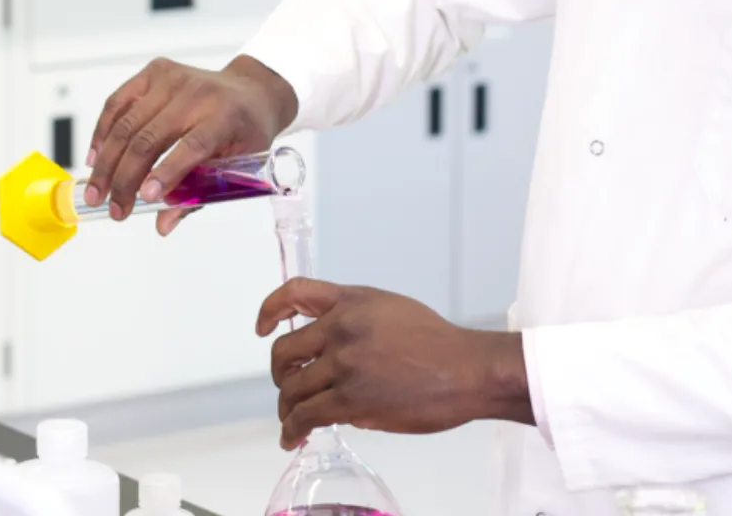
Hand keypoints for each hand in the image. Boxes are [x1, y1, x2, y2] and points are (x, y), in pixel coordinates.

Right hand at [87, 55, 296, 235]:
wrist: (249, 92)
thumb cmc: (245, 131)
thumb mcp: (236, 167)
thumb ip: (197, 196)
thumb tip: (163, 224)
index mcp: (226, 116)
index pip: (192, 145)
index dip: (166, 173)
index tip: (144, 199)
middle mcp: (197, 94)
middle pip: (149, 138)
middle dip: (125, 179)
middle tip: (114, 209)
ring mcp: (172, 79)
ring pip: (127, 124)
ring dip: (107, 163)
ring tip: (97, 192)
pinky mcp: (153, 73)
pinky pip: (117, 103)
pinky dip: (102, 133)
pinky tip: (96, 158)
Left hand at [257, 278, 532, 449]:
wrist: (468, 371)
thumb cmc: (441, 346)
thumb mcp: (393, 311)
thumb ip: (355, 322)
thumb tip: (330, 355)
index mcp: (352, 301)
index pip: (295, 293)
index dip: (271, 310)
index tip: (263, 328)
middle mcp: (342, 327)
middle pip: (284, 352)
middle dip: (282, 376)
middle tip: (290, 389)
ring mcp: (344, 363)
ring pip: (292, 388)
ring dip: (287, 408)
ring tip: (293, 422)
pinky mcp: (349, 398)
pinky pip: (305, 416)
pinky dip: (292, 430)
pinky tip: (294, 438)